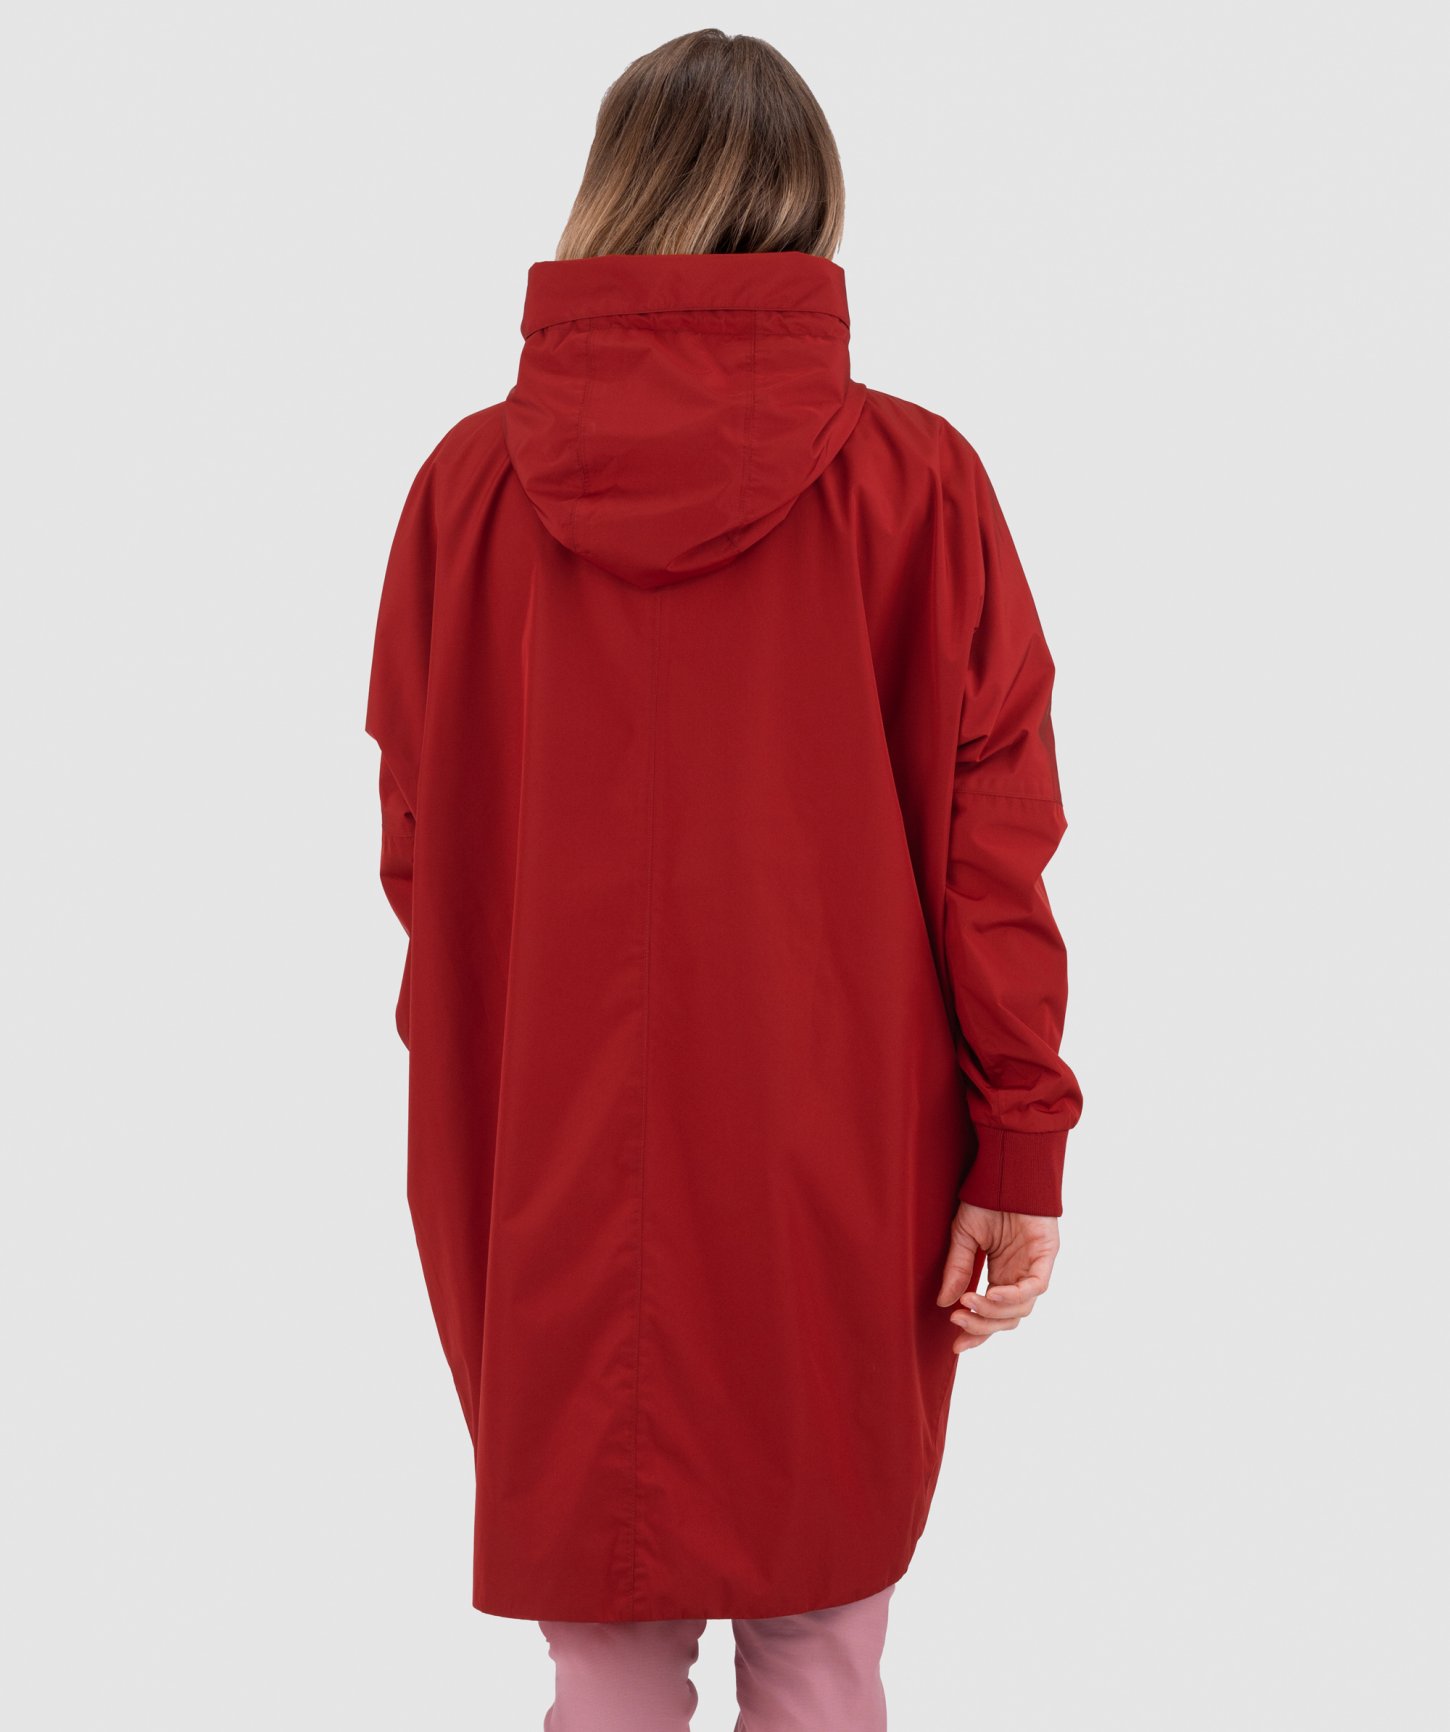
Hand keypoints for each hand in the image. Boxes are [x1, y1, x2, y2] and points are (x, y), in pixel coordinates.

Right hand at [934, 1204, 1059, 1353]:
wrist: (1003, 1171)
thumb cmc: (986, 1199)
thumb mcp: (963, 1237)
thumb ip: (957, 1270)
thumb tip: (944, 1302)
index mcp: (1002, 1274)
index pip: (993, 1314)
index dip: (977, 1332)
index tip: (955, 1345)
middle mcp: (1020, 1276)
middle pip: (1008, 1319)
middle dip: (982, 1326)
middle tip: (957, 1321)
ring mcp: (1035, 1267)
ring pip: (1021, 1308)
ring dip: (993, 1311)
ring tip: (969, 1302)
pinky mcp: (1046, 1256)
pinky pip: (1034, 1287)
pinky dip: (1013, 1296)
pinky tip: (991, 1293)